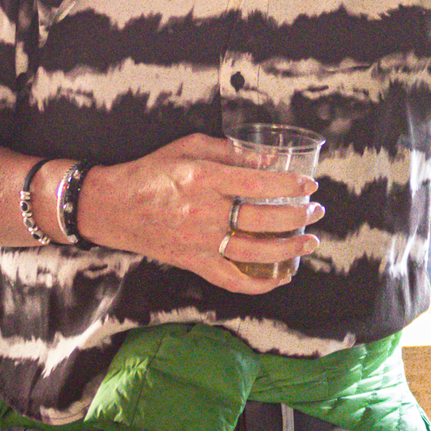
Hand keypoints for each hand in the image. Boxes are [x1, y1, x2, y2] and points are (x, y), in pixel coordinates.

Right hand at [80, 132, 323, 291]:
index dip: (289, 186)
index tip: (309, 186)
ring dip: (288, 248)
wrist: (114, 206)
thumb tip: (267, 160)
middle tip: (316, 211)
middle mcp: (206, 212)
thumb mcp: (190, 146)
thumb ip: (230, 152)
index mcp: (206, 179)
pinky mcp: (194, 262)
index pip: (259, 184)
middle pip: (262, 219)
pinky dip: (257, 284)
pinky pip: (230, 279)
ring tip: (309, 241)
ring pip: (254, 251)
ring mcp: (200, 241)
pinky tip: (278, 278)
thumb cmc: (153, 171)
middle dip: (297, 216)